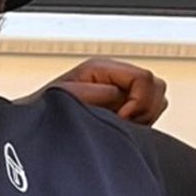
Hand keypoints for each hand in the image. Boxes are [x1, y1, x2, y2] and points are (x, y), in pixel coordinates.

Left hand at [32, 57, 167, 124]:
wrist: (39, 123)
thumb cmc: (45, 109)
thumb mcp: (69, 97)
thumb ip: (100, 93)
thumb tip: (122, 96)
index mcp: (102, 68)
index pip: (144, 78)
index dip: (139, 101)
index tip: (122, 117)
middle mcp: (115, 77)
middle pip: (156, 86)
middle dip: (146, 108)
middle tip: (124, 122)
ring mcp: (122, 92)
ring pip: (157, 99)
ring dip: (146, 115)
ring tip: (122, 125)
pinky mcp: (125, 108)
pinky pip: (151, 112)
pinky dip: (144, 121)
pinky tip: (124, 128)